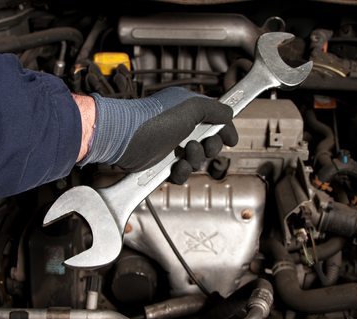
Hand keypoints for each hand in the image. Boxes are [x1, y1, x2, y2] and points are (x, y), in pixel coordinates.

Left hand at [78, 87, 237, 182]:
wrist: (125, 139)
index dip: (224, 129)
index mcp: (188, 109)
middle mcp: (181, 126)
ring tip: (185, 155)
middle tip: (204, 146)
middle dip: (209, 148)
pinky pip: (181, 173)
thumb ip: (215, 109)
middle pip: (208, 143)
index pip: (215, 119)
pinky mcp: (162, 162)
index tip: (231, 139)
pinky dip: (181, 173)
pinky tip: (175, 167)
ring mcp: (171, 145)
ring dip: (195, 160)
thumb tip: (228, 114)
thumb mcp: (191, 107)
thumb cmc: (152, 119)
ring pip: (196, 160)